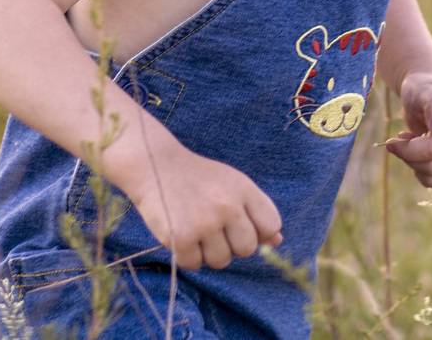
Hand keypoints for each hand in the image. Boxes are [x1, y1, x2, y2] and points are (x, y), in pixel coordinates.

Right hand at [124, 144, 283, 270]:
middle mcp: (228, 206)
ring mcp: (204, 223)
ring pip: (221, 261)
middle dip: (232, 246)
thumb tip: (277, 242)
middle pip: (247, 249)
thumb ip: (256, 212)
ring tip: (196, 232)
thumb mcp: (233, 185)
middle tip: (215, 231)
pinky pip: (194, 265)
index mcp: (244, 189)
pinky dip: (187, 257)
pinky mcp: (181, 238)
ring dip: (208, 253)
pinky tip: (182, 238)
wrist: (155, 166)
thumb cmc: (198, 179)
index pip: (271, 225)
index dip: (258, 232)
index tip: (240, 226)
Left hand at [382, 71, 431, 186]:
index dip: (409, 149)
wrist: (428, 91)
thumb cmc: (424, 89)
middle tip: (396, 140)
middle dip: (409, 156)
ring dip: (413, 164)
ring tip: (408, 143)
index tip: (391, 139)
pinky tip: (415, 153)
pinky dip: (419, 170)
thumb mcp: (426, 90)